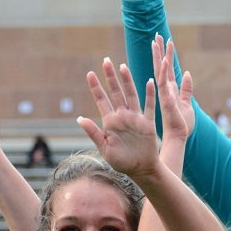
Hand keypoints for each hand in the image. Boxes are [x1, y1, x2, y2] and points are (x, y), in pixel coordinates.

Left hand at [78, 58, 161, 178]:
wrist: (140, 170)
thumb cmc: (121, 162)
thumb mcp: (104, 149)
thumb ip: (94, 132)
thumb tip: (80, 118)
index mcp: (110, 122)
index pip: (101, 100)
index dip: (95, 87)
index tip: (89, 73)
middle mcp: (122, 116)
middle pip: (115, 92)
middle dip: (110, 77)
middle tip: (106, 61)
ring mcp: (135, 118)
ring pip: (131, 95)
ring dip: (127, 81)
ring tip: (122, 66)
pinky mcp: (148, 123)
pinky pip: (149, 106)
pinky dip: (149, 94)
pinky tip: (149, 82)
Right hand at [151, 34, 194, 142]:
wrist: (178, 137)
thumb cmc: (181, 123)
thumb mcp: (187, 103)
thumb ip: (186, 88)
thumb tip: (187, 73)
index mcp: (170, 89)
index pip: (166, 68)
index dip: (166, 54)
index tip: (164, 40)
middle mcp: (165, 89)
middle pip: (161, 66)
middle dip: (159, 51)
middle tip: (157, 35)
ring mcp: (165, 94)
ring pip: (160, 71)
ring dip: (159, 56)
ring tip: (156, 41)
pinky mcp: (167, 100)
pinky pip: (164, 83)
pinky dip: (164, 72)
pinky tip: (165, 60)